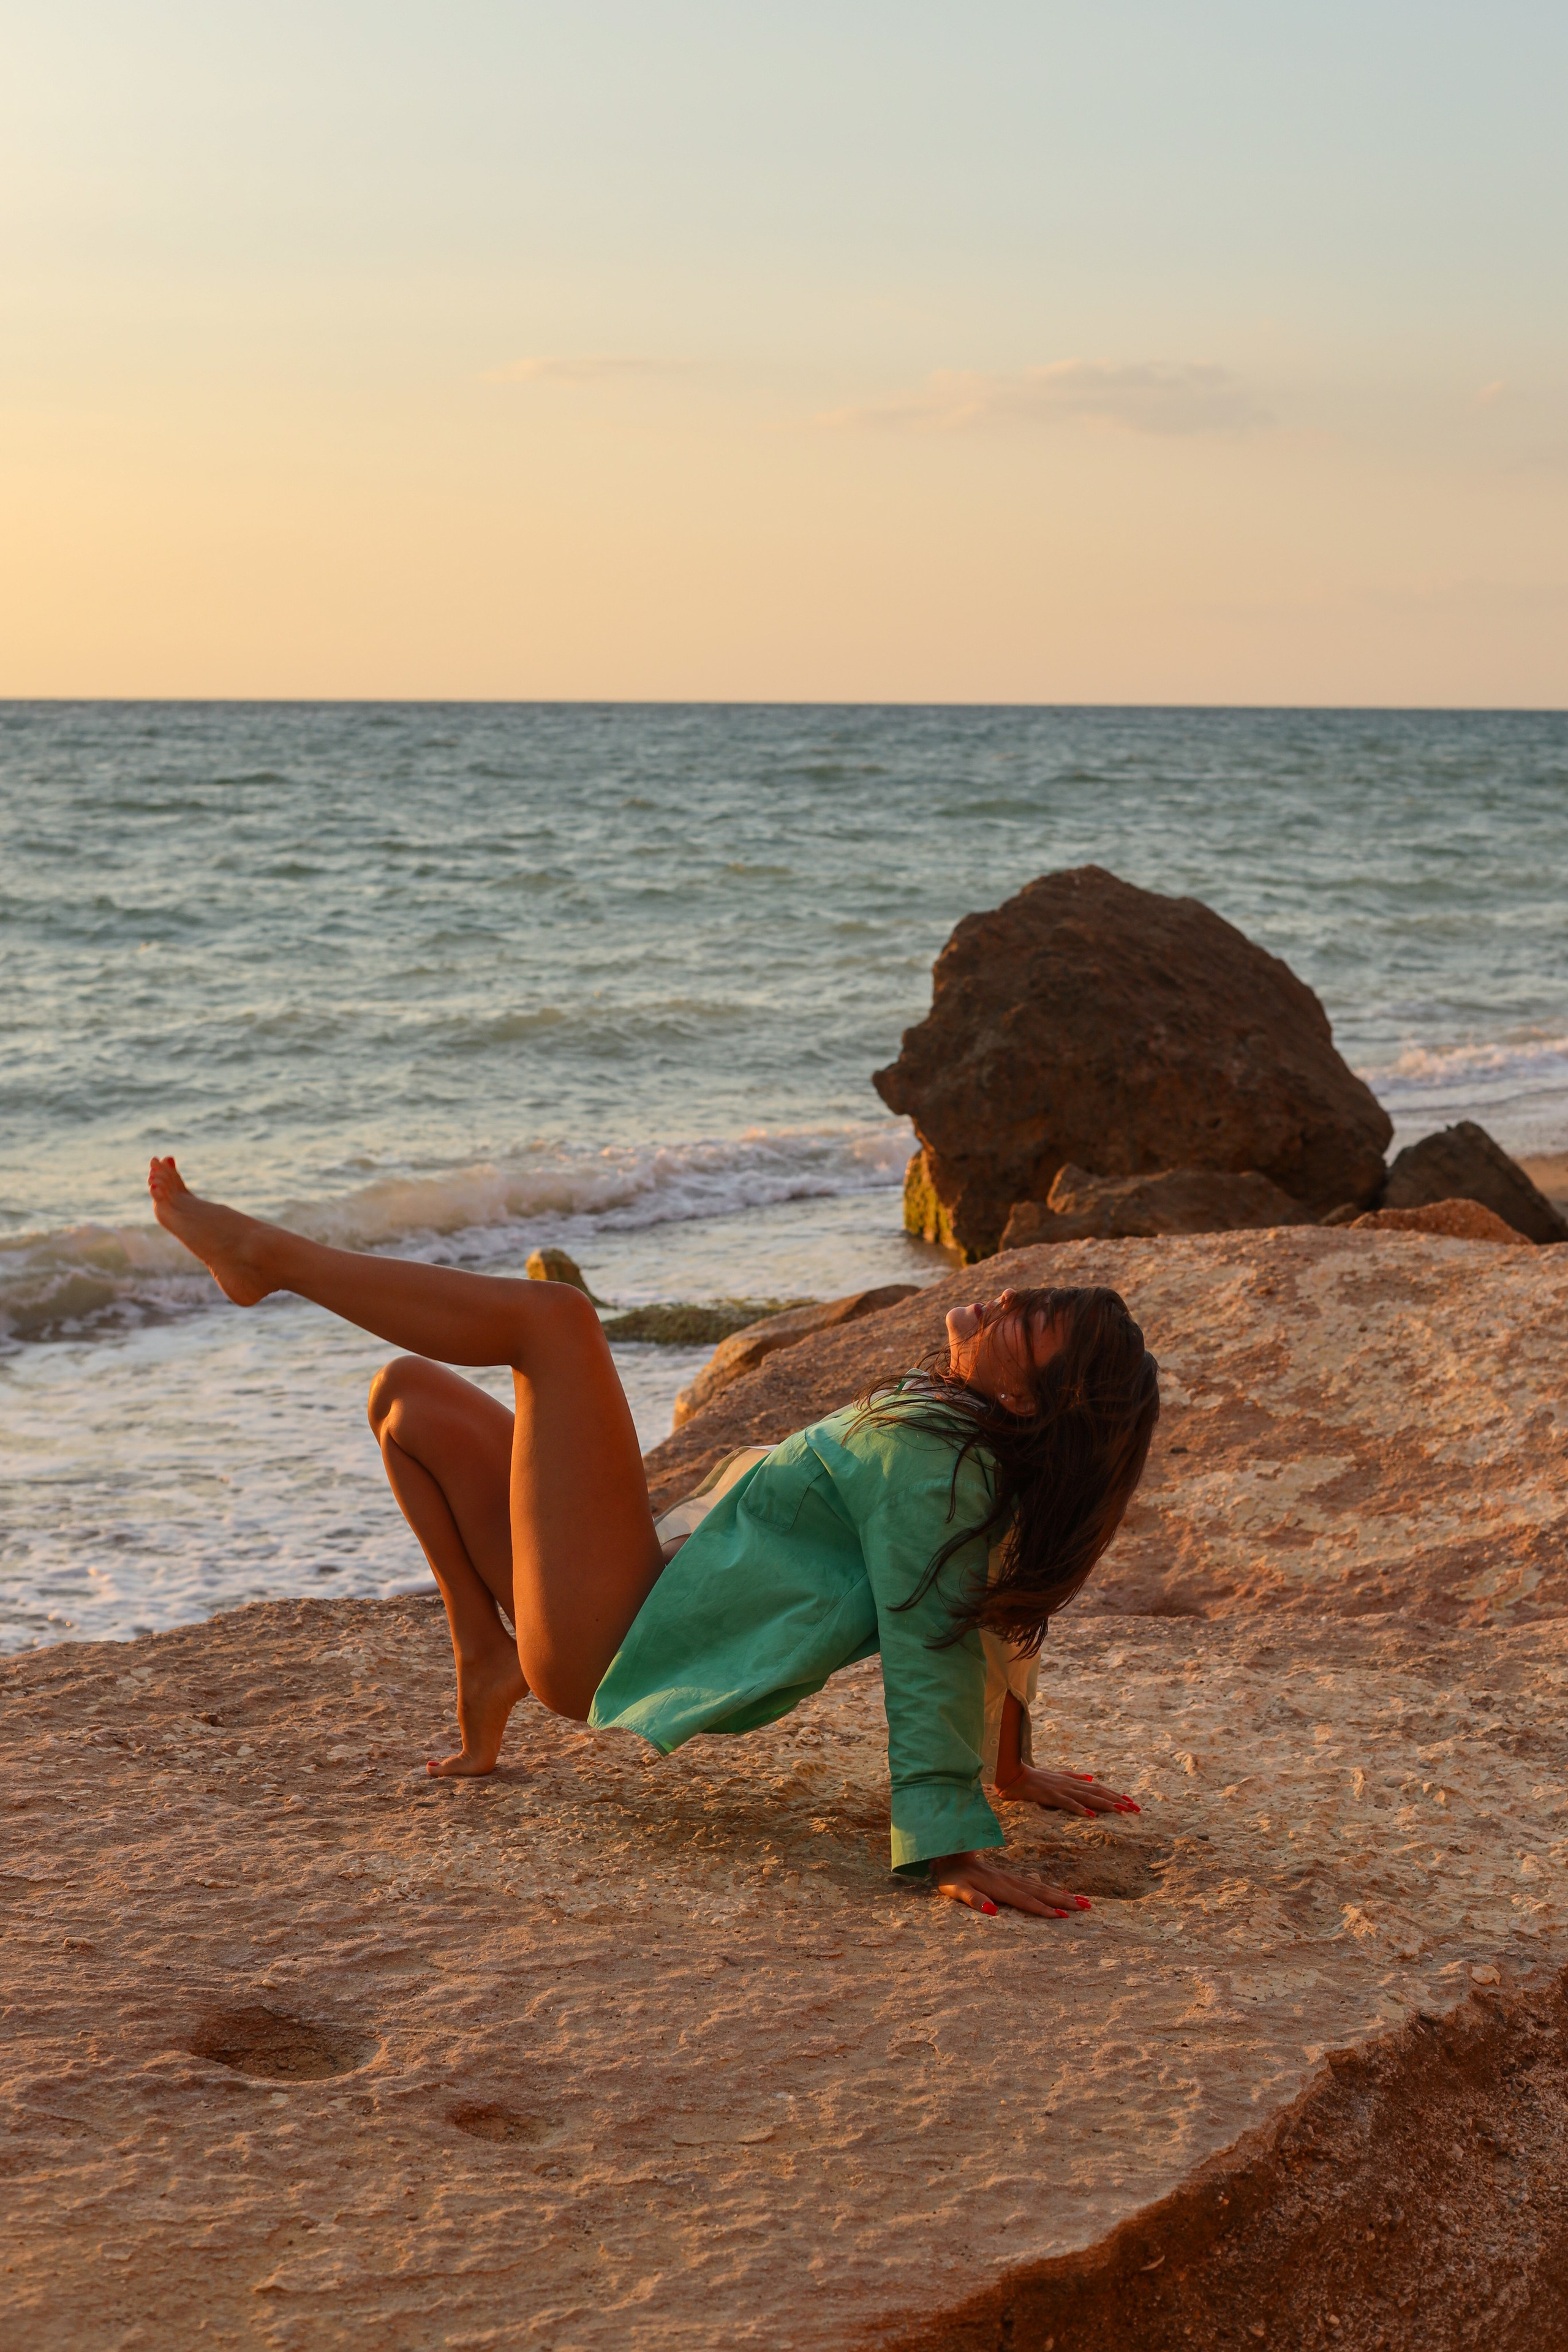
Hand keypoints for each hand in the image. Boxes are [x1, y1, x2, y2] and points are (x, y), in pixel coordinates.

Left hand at [926, 1850, 1092, 1920]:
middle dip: (1064, 1900)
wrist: (948, 1855)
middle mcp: (1009, 1881)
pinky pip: (1035, 1885)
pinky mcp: (1009, 1878)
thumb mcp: (956, 1890)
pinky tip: (1059, 1894)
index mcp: (998, 1886)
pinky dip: (1050, 1890)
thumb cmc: (951, 1878)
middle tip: (1086, 1907)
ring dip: (1062, 1895)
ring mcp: (1011, 1878)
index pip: (1025, 1900)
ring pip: (1040, 1888)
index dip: (1043, 1909)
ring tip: (1082, 1901)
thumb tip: (991, 1911)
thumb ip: (973, 1899)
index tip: (1062, 1916)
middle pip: (1040, 1892)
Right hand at [993, 1766, 1140, 1816]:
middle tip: (1135, 1809)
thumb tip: (1092, 1778)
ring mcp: (1062, 1790)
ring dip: (1105, 1804)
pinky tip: (1091, 1815)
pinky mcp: (1051, 1796)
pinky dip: (1079, 1808)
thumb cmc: (1036, 1778)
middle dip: (1118, 1800)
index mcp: (1073, 1781)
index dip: (1116, 1794)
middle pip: (1099, 1792)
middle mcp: (1071, 1784)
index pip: (1100, 1788)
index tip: (1132, 1802)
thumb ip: (1076, 1777)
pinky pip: (1067, 1803)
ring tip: (1121, 1810)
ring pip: (1087, 1797)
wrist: (1014, 1776)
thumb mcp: (1059, 1776)